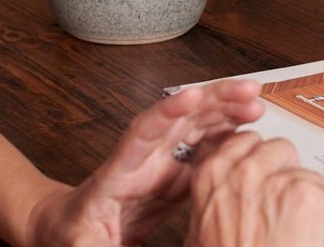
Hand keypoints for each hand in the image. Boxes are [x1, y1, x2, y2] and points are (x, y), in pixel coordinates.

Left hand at [26, 79, 265, 246]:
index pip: (143, 133)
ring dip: (225, 111)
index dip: (167, 111)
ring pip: (196, 127)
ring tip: (256, 103)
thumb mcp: (80, 245)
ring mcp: (159, 164)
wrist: (67, 231)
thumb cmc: (70, 234)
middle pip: (180, 118)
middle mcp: (143, 159)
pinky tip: (246, 131)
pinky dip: (226, 136)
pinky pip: (203, 150)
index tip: (192, 94)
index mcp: (118, 172)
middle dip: (214, 100)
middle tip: (248, 91)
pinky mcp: (173, 177)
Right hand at [184, 131, 323, 246]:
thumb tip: (228, 193)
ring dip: (310, 204)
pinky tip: (310, 244)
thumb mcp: (201, 234)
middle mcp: (247, 171)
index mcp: (213, 176)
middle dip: (287, 177)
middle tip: (282, 213)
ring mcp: (281, 182)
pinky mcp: (311, 197)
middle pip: (283, 150)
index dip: (260, 161)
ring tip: (294, 237)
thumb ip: (216, 201)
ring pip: (311, 177)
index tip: (264, 177)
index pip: (246, 140)